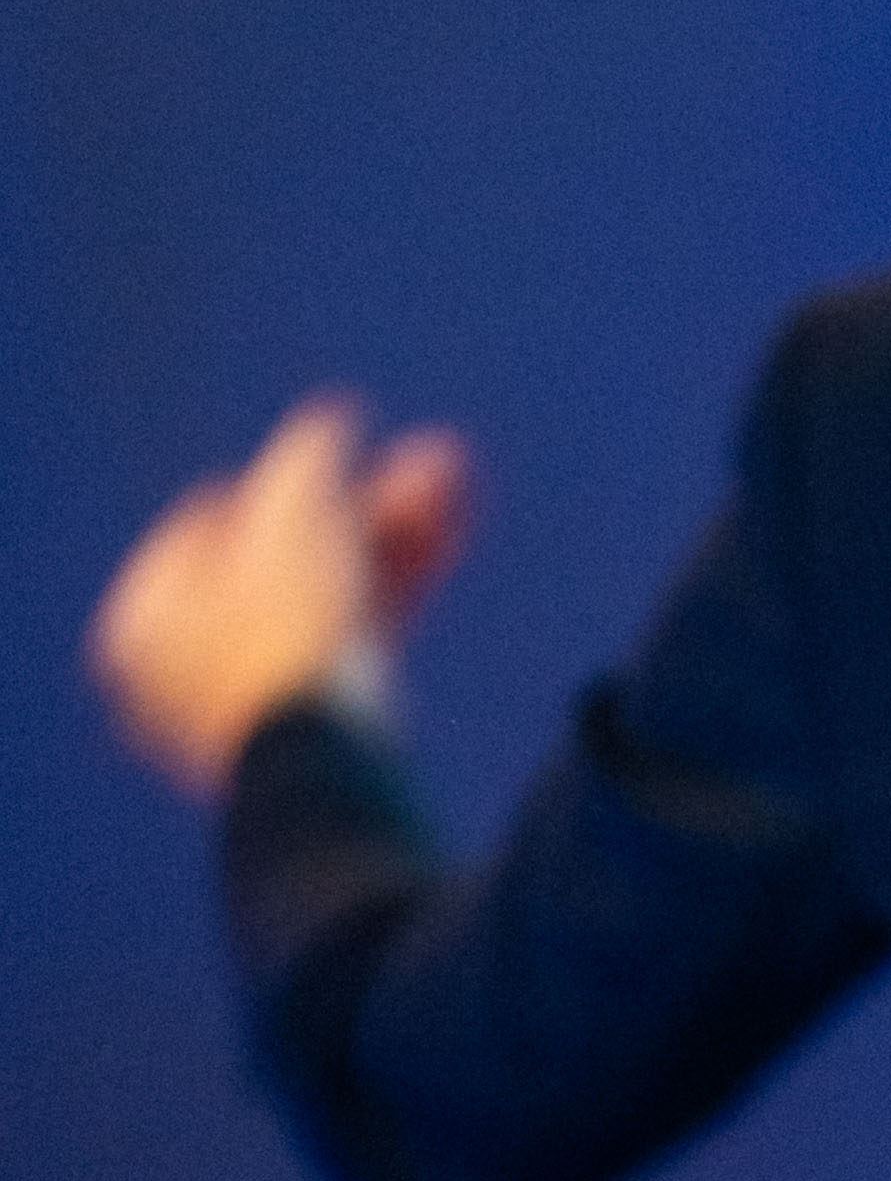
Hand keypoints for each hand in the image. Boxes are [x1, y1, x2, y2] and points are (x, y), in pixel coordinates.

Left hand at [86, 403, 476, 803]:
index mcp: (146, 615)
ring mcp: (256, 696)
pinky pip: (357, 636)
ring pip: (332, 591)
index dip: (283, 479)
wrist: (330, 760)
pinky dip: (400, 586)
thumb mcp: (292, 516)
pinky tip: (451, 537)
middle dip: (366, 502)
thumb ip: (306, 457)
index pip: (213, 517)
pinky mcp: (319, 724)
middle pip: (288, 554)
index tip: (342, 460)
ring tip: (455, 484)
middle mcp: (189, 662)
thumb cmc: (288, 634)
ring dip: (396, 533)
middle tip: (425, 462)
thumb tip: (329, 419)